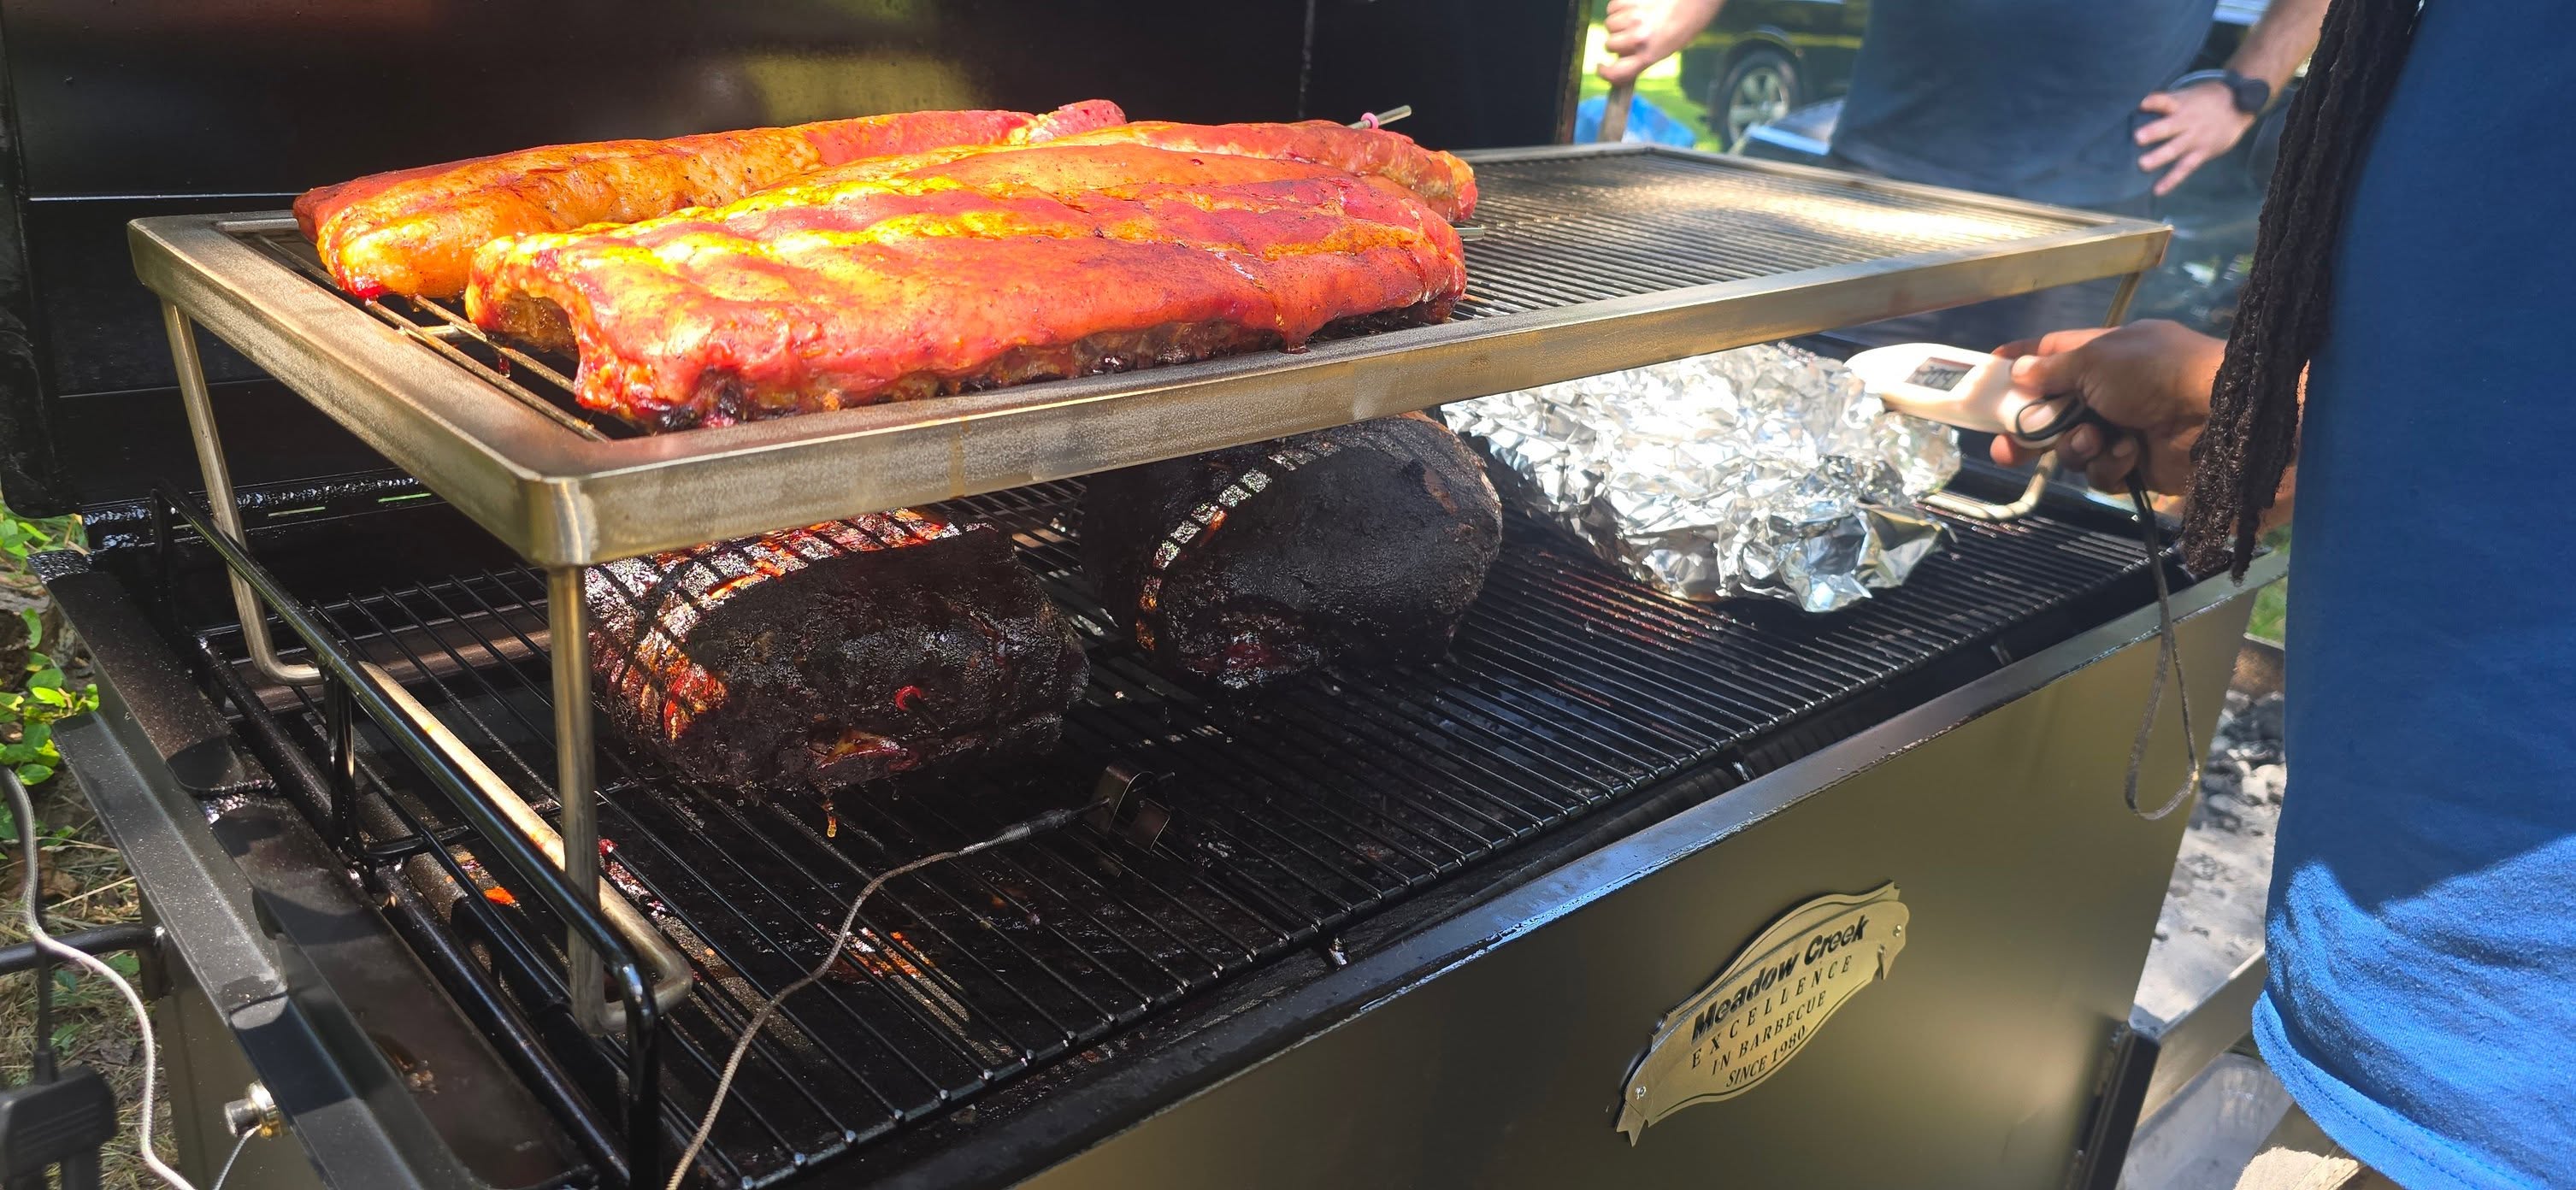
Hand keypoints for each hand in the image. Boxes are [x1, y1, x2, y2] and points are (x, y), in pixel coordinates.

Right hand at [1600, 0, 1721, 86]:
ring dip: (1617, 22)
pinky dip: (1618, 7)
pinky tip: (1633, 6)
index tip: (1601, 67)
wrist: (1696, 1)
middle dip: (1616, 41)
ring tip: (1634, 18)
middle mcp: (1639, 39)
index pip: (1616, 73)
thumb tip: (1623, 58)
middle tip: (1629, 35)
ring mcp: (1634, 18)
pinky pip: (1612, 7)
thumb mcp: (1668, 49)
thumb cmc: (1686, 24)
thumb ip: (1644, 56)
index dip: (1604, 72)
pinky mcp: (1631, 0)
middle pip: (1609, 45)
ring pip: (1609, 24)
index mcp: (1649, 55)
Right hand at [1989, 320, 2224, 495]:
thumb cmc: (2158, 373)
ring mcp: (2126, 429)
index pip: (2054, 353)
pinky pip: (2103, 471)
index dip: (2021, 363)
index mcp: (2108, 353)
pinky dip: (2110, 464)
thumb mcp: (2098, 359)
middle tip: (2004, 449)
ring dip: (2075, 446)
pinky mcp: (2139, 467)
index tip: (1988, 374)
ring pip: (2073, 447)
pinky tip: (2128, 454)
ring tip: (2092, 440)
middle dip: (2028, 429)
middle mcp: (2114, 390)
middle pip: (2054, 410)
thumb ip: (2053, 370)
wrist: (2221, 418)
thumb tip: (2018, 372)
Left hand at [2136, 81, 2256, 195]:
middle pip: (2170, 126)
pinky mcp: (2201, 153)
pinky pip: (2185, 168)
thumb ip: (2166, 102)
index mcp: (2181, 104)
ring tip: (2143, 165)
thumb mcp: (2188, 95)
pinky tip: (2158, 190)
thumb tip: (2136, 108)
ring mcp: (2194, 139)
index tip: (2141, 104)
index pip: (2165, 101)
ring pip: (2175, 149)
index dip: (2154, 102)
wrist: (2240, 106)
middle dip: (2154, 132)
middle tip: (2138, 138)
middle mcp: (2187, 122)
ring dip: (2159, 157)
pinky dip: (2172, 180)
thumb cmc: (2205, 101)